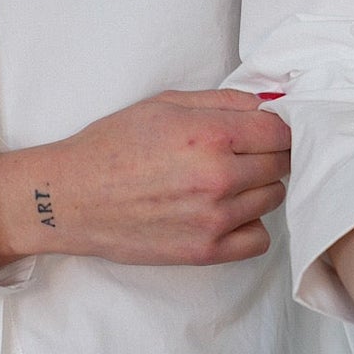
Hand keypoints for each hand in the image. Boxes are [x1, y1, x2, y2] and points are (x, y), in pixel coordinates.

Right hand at [0, 90, 292, 270]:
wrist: (71, 199)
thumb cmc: (111, 146)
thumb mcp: (164, 105)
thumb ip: (221, 101)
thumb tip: (266, 104)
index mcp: (209, 135)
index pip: (280, 130)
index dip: (278, 126)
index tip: (266, 129)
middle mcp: (219, 177)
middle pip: (282, 163)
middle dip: (268, 154)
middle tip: (243, 153)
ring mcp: (215, 219)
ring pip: (273, 198)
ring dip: (258, 188)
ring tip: (226, 182)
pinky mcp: (206, 251)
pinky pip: (259, 239)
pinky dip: (250, 225)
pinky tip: (226, 213)